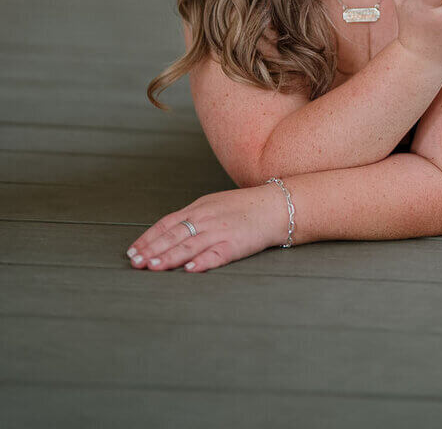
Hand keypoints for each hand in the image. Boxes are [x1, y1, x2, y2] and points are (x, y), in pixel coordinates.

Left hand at [125, 183, 291, 272]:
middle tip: (135, 263)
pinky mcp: (235, 245)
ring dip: (170, 257)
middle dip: (152, 250)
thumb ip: (191, 217)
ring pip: (190, 245)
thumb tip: (167, 233)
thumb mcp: (213, 205)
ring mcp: (220, 232)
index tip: (133, 251)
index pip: (167, 223)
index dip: (148, 238)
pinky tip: (190, 270)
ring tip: (153, 267)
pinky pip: (216, 255)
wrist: (274, 207)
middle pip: (174, 235)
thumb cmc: (242, 207)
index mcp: (199, 208)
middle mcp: (206, 219)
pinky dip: (202, 262)